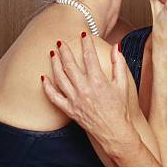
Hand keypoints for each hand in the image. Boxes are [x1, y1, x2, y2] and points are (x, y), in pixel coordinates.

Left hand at [41, 34, 133, 148]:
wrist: (113, 131)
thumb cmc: (120, 109)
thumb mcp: (123, 84)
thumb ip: (119, 64)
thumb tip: (116, 47)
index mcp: (99, 81)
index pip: (90, 56)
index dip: (86, 43)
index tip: (83, 34)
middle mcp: (84, 89)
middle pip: (70, 65)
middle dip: (64, 51)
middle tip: (61, 41)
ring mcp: (75, 99)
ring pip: (60, 78)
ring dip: (54, 64)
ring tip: (52, 54)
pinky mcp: (69, 109)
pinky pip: (54, 97)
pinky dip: (47, 87)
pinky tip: (44, 78)